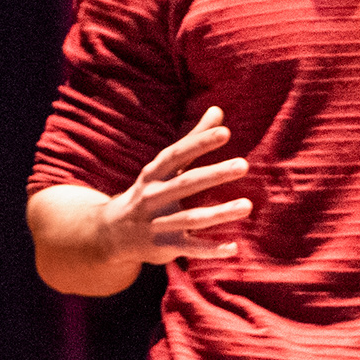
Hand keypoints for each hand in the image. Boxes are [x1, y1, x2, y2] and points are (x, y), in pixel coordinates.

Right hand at [104, 107, 254, 267]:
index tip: (225, 132)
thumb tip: (219, 110)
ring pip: (191, 218)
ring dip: (219, 213)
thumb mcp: (164, 167)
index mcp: (154, 173)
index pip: (177, 154)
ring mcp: (157, 223)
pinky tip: (234, 247)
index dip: (199, 143)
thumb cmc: (148, 192)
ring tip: (248, 205)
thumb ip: (193, 140)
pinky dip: (211, 249)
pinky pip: (190, 248)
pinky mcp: (164, 246)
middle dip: (214, 174)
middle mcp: (153, 197)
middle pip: (186, 183)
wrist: (111, 234)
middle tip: (244, 165)